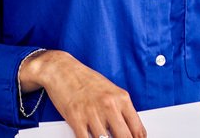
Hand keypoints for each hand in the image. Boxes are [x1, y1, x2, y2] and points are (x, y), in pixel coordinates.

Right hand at [19, 50, 146, 137]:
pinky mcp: (76, 119)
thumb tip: (130, 129)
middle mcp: (109, 105)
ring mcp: (93, 113)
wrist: (61, 69)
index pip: (137, 129)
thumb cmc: (85, 79)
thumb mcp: (110, 90)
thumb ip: (122, 109)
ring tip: (104, 137)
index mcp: (121, 98)